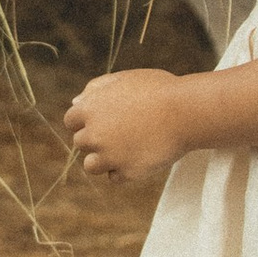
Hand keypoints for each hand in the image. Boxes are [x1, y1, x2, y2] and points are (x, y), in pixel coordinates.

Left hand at [64, 67, 193, 180]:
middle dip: (97, 139)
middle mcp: (93, 134)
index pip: (71, 121)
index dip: (86, 121)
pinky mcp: (126, 173)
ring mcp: (109, 156)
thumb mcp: (124, 79)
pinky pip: (115, 178)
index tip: (104, 120)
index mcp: (89, 109)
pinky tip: (140, 157)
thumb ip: (96, 88)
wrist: (186, 112)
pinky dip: (125, 171)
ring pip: (92, 166)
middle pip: (81, 143)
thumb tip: (76, 102)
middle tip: (123, 132)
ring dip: (105, 160)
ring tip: (128, 149)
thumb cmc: (158, 90)